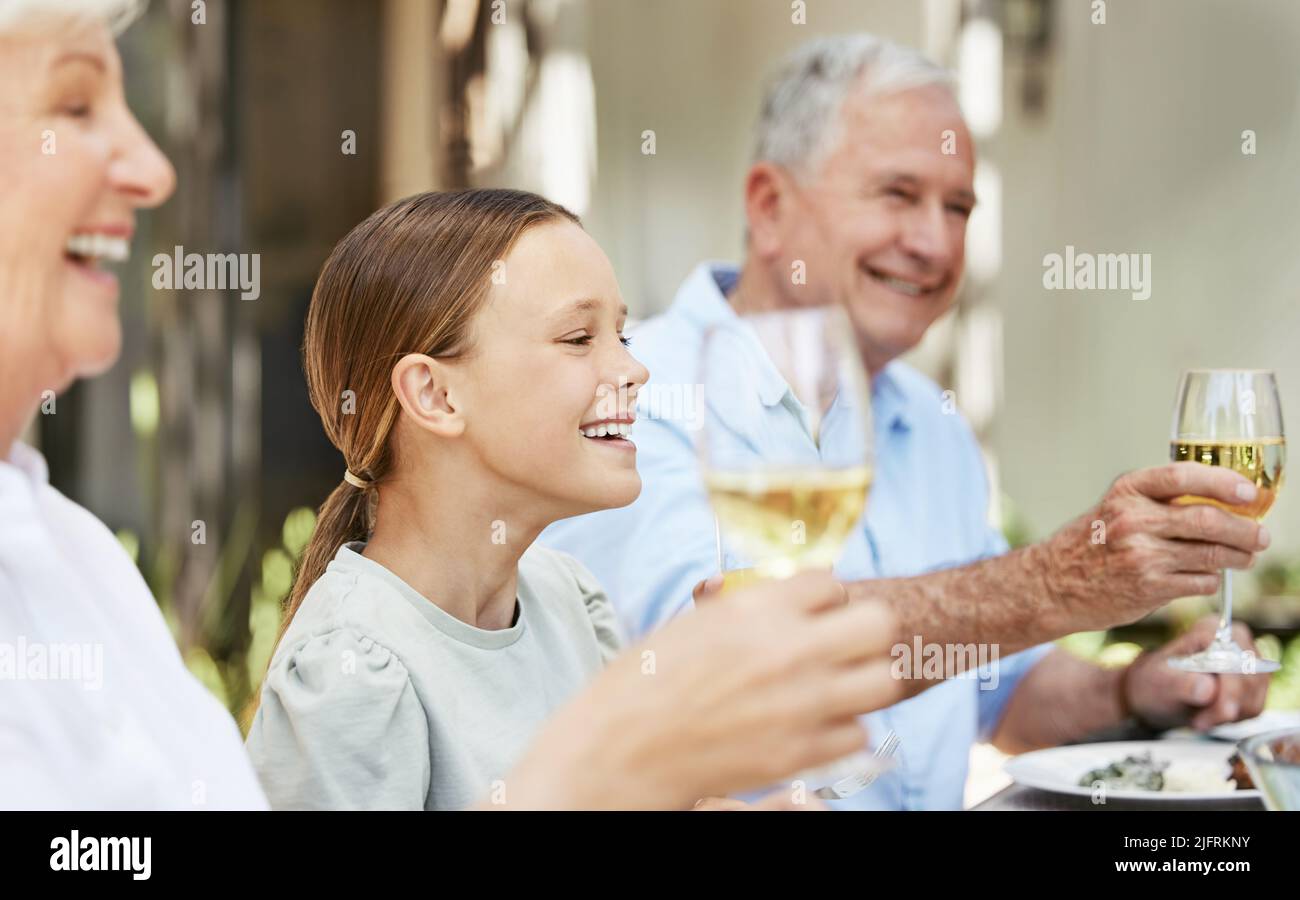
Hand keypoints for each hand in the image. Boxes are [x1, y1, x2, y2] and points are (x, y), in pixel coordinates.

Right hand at [503, 570, 901, 808]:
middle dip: (861, 630)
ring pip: (882, 680)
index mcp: (753, 609)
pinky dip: (842, 729)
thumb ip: (744, 608)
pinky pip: (859, 733)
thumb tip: (784, 595)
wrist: (618, 750)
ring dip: (861, 680)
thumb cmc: (642, 683)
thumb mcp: (692, 624)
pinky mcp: (799, 754)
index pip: (831, 582)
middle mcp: (785, 650)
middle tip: (839, 645)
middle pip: (877, 623)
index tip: (810, 614)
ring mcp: (799, 704)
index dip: (822, 599)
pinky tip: (813, 725)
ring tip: (833, 686)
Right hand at [1040, 463, 1269, 632]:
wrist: (1053, 583)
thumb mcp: (1116, 508)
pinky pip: (1201, 582)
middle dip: (1246, 529)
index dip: (1223, 482)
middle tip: (1261, 536)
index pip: (1183, 476)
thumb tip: (1224, 502)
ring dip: (1239, 557)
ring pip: (1212, 554)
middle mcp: (1133, 521)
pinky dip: (1211, 580)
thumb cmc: (1092, 543)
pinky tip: (1204, 576)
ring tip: (1246, 557)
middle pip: (1208, 519)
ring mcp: (1141, 556)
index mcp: (1127, 492)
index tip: (1248, 492)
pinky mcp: (1148, 588)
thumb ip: (1160, 501)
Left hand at [1123, 617, 1269, 730]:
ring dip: (1228, 715)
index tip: (1220, 712)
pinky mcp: (1253, 684)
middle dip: (1227, 706)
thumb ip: (1182, 684)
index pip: (1236, 660)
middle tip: (1200, 722)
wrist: (1154, 694)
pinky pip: (1254, 707)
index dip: (1232, 690)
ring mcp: (1249, 662)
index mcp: (1212, 629)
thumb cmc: (1154, 681)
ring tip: (1199, 718)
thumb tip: (1208, 689)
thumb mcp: (1160, 682)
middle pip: (1251, 679)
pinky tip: (1210, 716)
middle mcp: (1237, 640)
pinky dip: (1233, 718)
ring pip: (1254, 696)